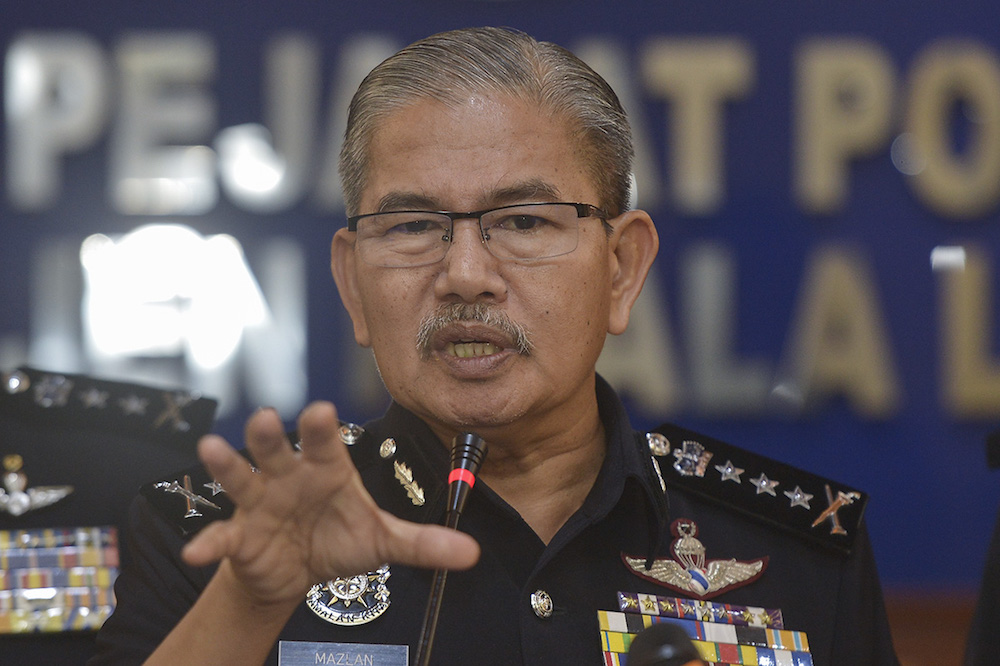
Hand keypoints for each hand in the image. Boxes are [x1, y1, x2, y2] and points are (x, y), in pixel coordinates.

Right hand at [180, 402, 480, 608]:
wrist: (298, 571)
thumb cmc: (339, 539)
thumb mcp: (383, 541)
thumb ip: (423, 543)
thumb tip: (471, 552)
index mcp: (327, 470)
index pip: (326, 443)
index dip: (322, 428)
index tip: (322, 410)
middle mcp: (290, 477)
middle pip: (278, 449)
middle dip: (271, 435)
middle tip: (267, 417)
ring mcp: (261, 503)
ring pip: (243, 478)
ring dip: (229, 465)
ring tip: (212, 450)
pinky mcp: (240, 535)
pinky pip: (223, 536)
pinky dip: (210, 543)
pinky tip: (199, 551)